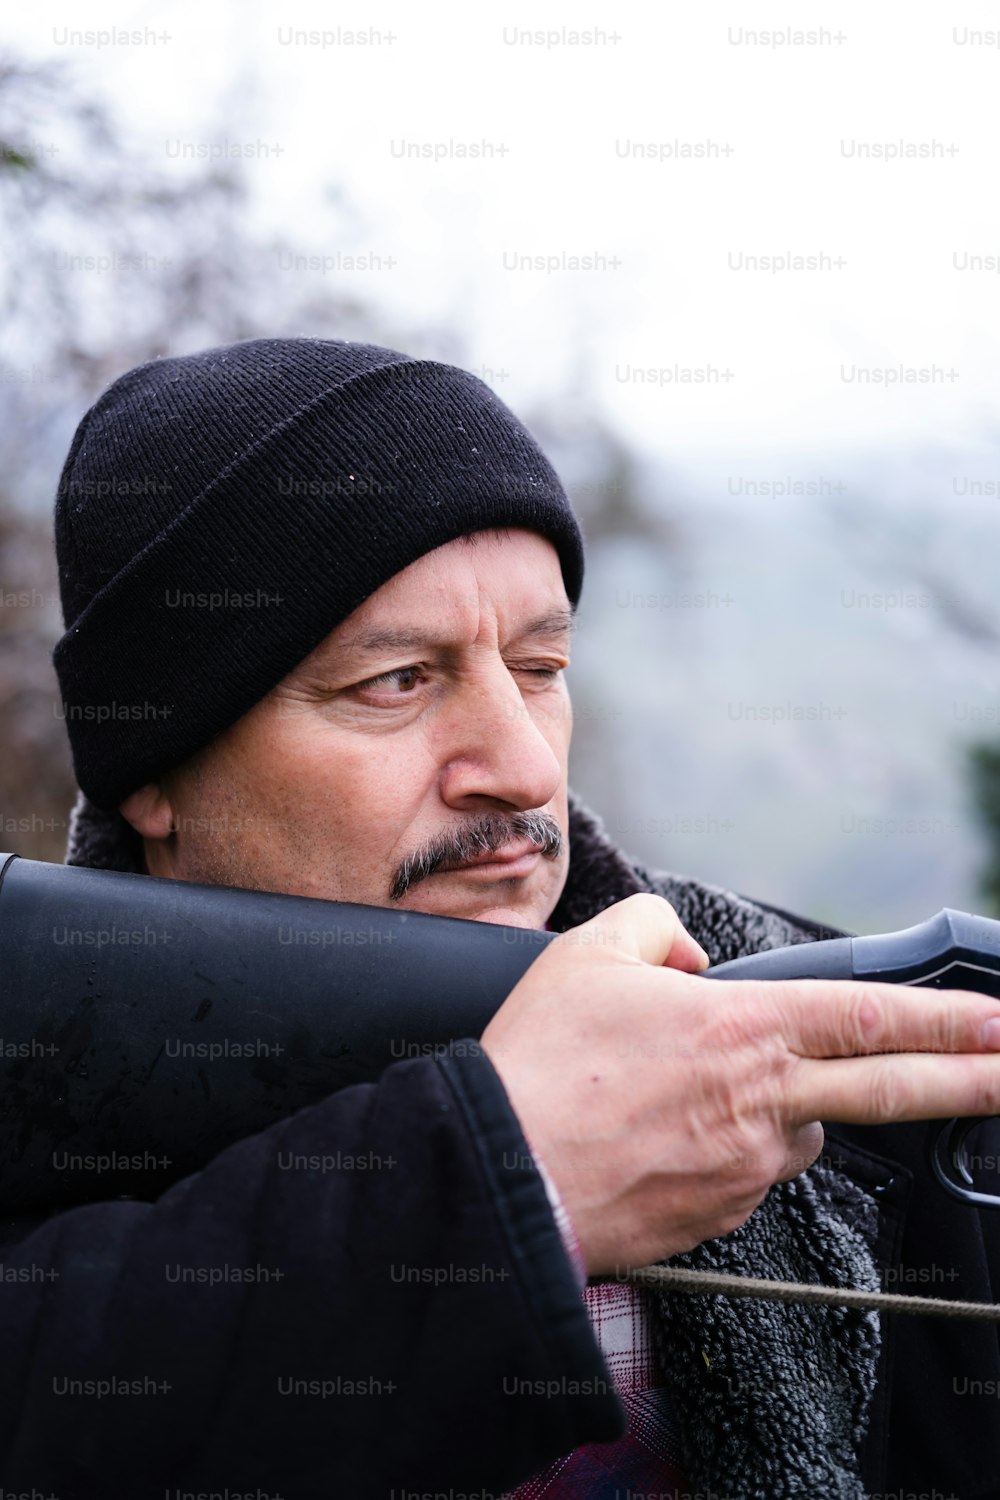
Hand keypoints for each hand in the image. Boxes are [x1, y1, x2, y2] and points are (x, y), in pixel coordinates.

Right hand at [479, 893, 999, 1274]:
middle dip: (971, 1081)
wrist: (502, 1174)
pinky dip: (727, 1147)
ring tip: (682, 1093)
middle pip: (889, 1092)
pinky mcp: (720, 1216)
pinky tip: (662, 1136)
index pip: (871, 1017)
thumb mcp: (590, 953)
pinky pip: (747, 1171)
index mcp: (744, 1031)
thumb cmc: (540, 1064)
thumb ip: (656, 928)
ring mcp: (746, 1169)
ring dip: (779, 1107)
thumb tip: (691, 957)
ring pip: (797, 1129)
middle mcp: (763, 1104)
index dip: (947, 1019)